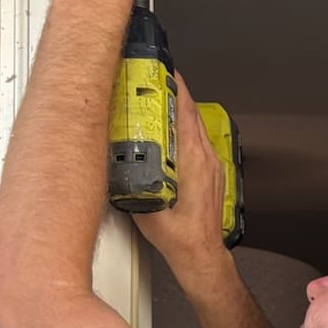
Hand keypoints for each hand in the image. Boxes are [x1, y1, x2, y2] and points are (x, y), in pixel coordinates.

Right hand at [132, 75, 228, 282]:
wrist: (202, 256)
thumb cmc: (182, 239)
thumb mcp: (147, 209)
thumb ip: (131, 186)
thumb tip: (114, 167)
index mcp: (194, 163)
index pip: (186, 114)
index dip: (176, 88)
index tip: (164, 71)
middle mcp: (206, 160)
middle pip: (191, 115)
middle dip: (174, 93)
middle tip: (156, 78)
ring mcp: (212, 166)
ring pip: (196, 127)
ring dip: (179, 110)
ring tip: (160, 98)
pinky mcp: (211, 174)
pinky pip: (197, 141)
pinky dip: (184, 128)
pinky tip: (170, 130)